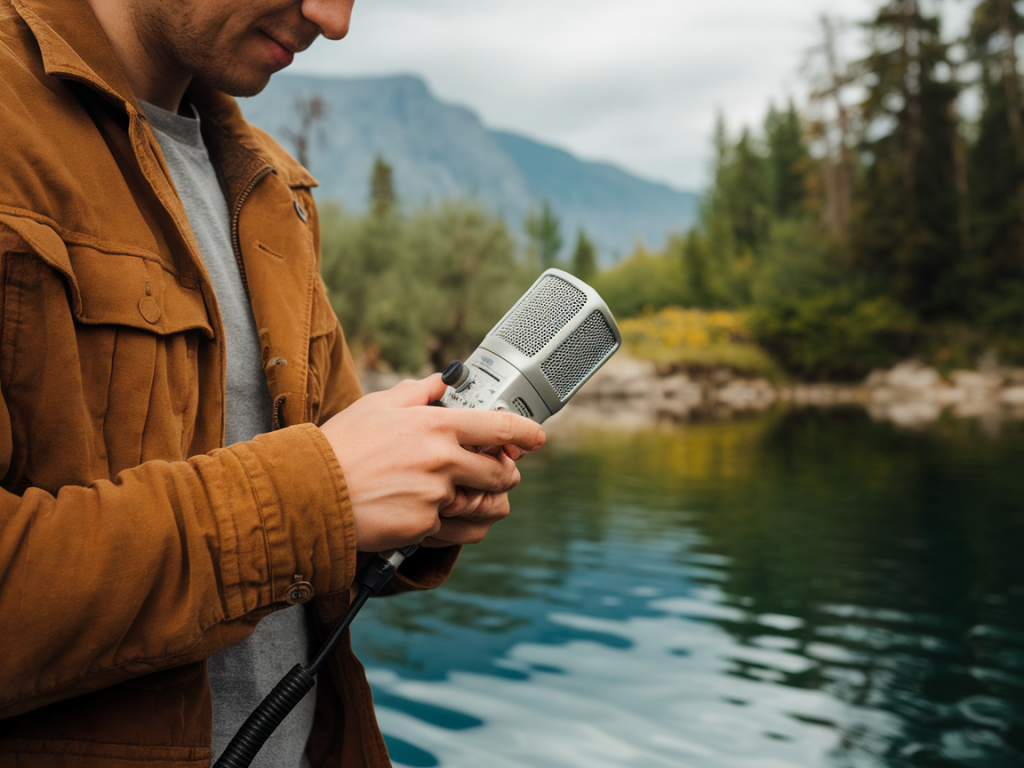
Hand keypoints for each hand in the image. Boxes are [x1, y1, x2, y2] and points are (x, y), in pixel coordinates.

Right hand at [319, 374, 544, 550]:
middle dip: (506, 473)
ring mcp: (435, 497)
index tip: (537, 437)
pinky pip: (456, 531)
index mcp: (435, 426)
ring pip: (482, 505)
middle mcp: (441, 461)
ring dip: (486, 503)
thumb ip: (419, 392)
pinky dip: (456, 526)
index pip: (498, 427)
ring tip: (475, 498)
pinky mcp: (423, 527)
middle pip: (500, 471)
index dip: (525, 432)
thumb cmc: (339, 446)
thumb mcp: (378, 405)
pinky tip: (444, 517)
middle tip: (500, 471)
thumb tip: (443, 381)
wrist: (310, 492)